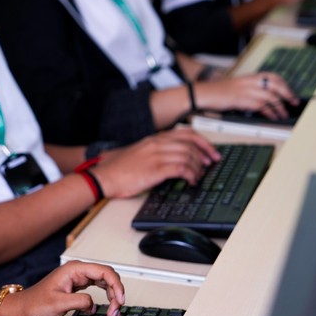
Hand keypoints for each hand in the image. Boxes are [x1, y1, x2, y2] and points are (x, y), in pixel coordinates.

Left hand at [0, 260, 125, 315]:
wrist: (23, 309)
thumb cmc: (36, 304)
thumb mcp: (58, 303)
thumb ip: (79, 301)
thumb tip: (94, 304)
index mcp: (74, 269)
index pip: (105, 272)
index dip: (116, 286)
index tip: (120, 301)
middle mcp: (78, 271)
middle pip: (108, 276)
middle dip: (116, 293)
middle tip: (116, 312)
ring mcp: (78, 278)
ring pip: (105, 283)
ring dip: (112, 297)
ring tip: (113, 314)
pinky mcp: (78, 287)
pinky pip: (98, 289)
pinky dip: (105, 299)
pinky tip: (105, 310)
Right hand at [94, 129, 220, 197]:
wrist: (104, 177)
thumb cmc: (118, 169)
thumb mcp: (139, 154)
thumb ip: (156, 152)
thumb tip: (175, 160)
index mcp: (154, 139)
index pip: (185, 134)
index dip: (202, 142)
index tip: (210, 151)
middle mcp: (156, 144)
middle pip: (190, 143)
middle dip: (205, 153)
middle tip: (211, 163)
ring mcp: (156, 155)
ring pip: (188, 155)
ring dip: (198, 167)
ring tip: (199, 175)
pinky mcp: (155, 169)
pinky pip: (181, 168)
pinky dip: (191, 175)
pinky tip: (191, 181)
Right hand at [196, 73, 298, 119]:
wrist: (203, 94)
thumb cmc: (218, 94)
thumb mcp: (237, 88)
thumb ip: (250, 91)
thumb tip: (266, 100)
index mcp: (249, 77)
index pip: (273, 77)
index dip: (285, 85)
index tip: (291, 93)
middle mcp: (249, 81)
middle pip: (275, 85)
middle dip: (287, 94)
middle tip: (294, 102)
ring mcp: (245, 90)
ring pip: (270, 96)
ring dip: (280, 106)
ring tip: (284, 114)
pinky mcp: (240, 99)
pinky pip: (261, 105)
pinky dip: (270, 112)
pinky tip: (273, 116)